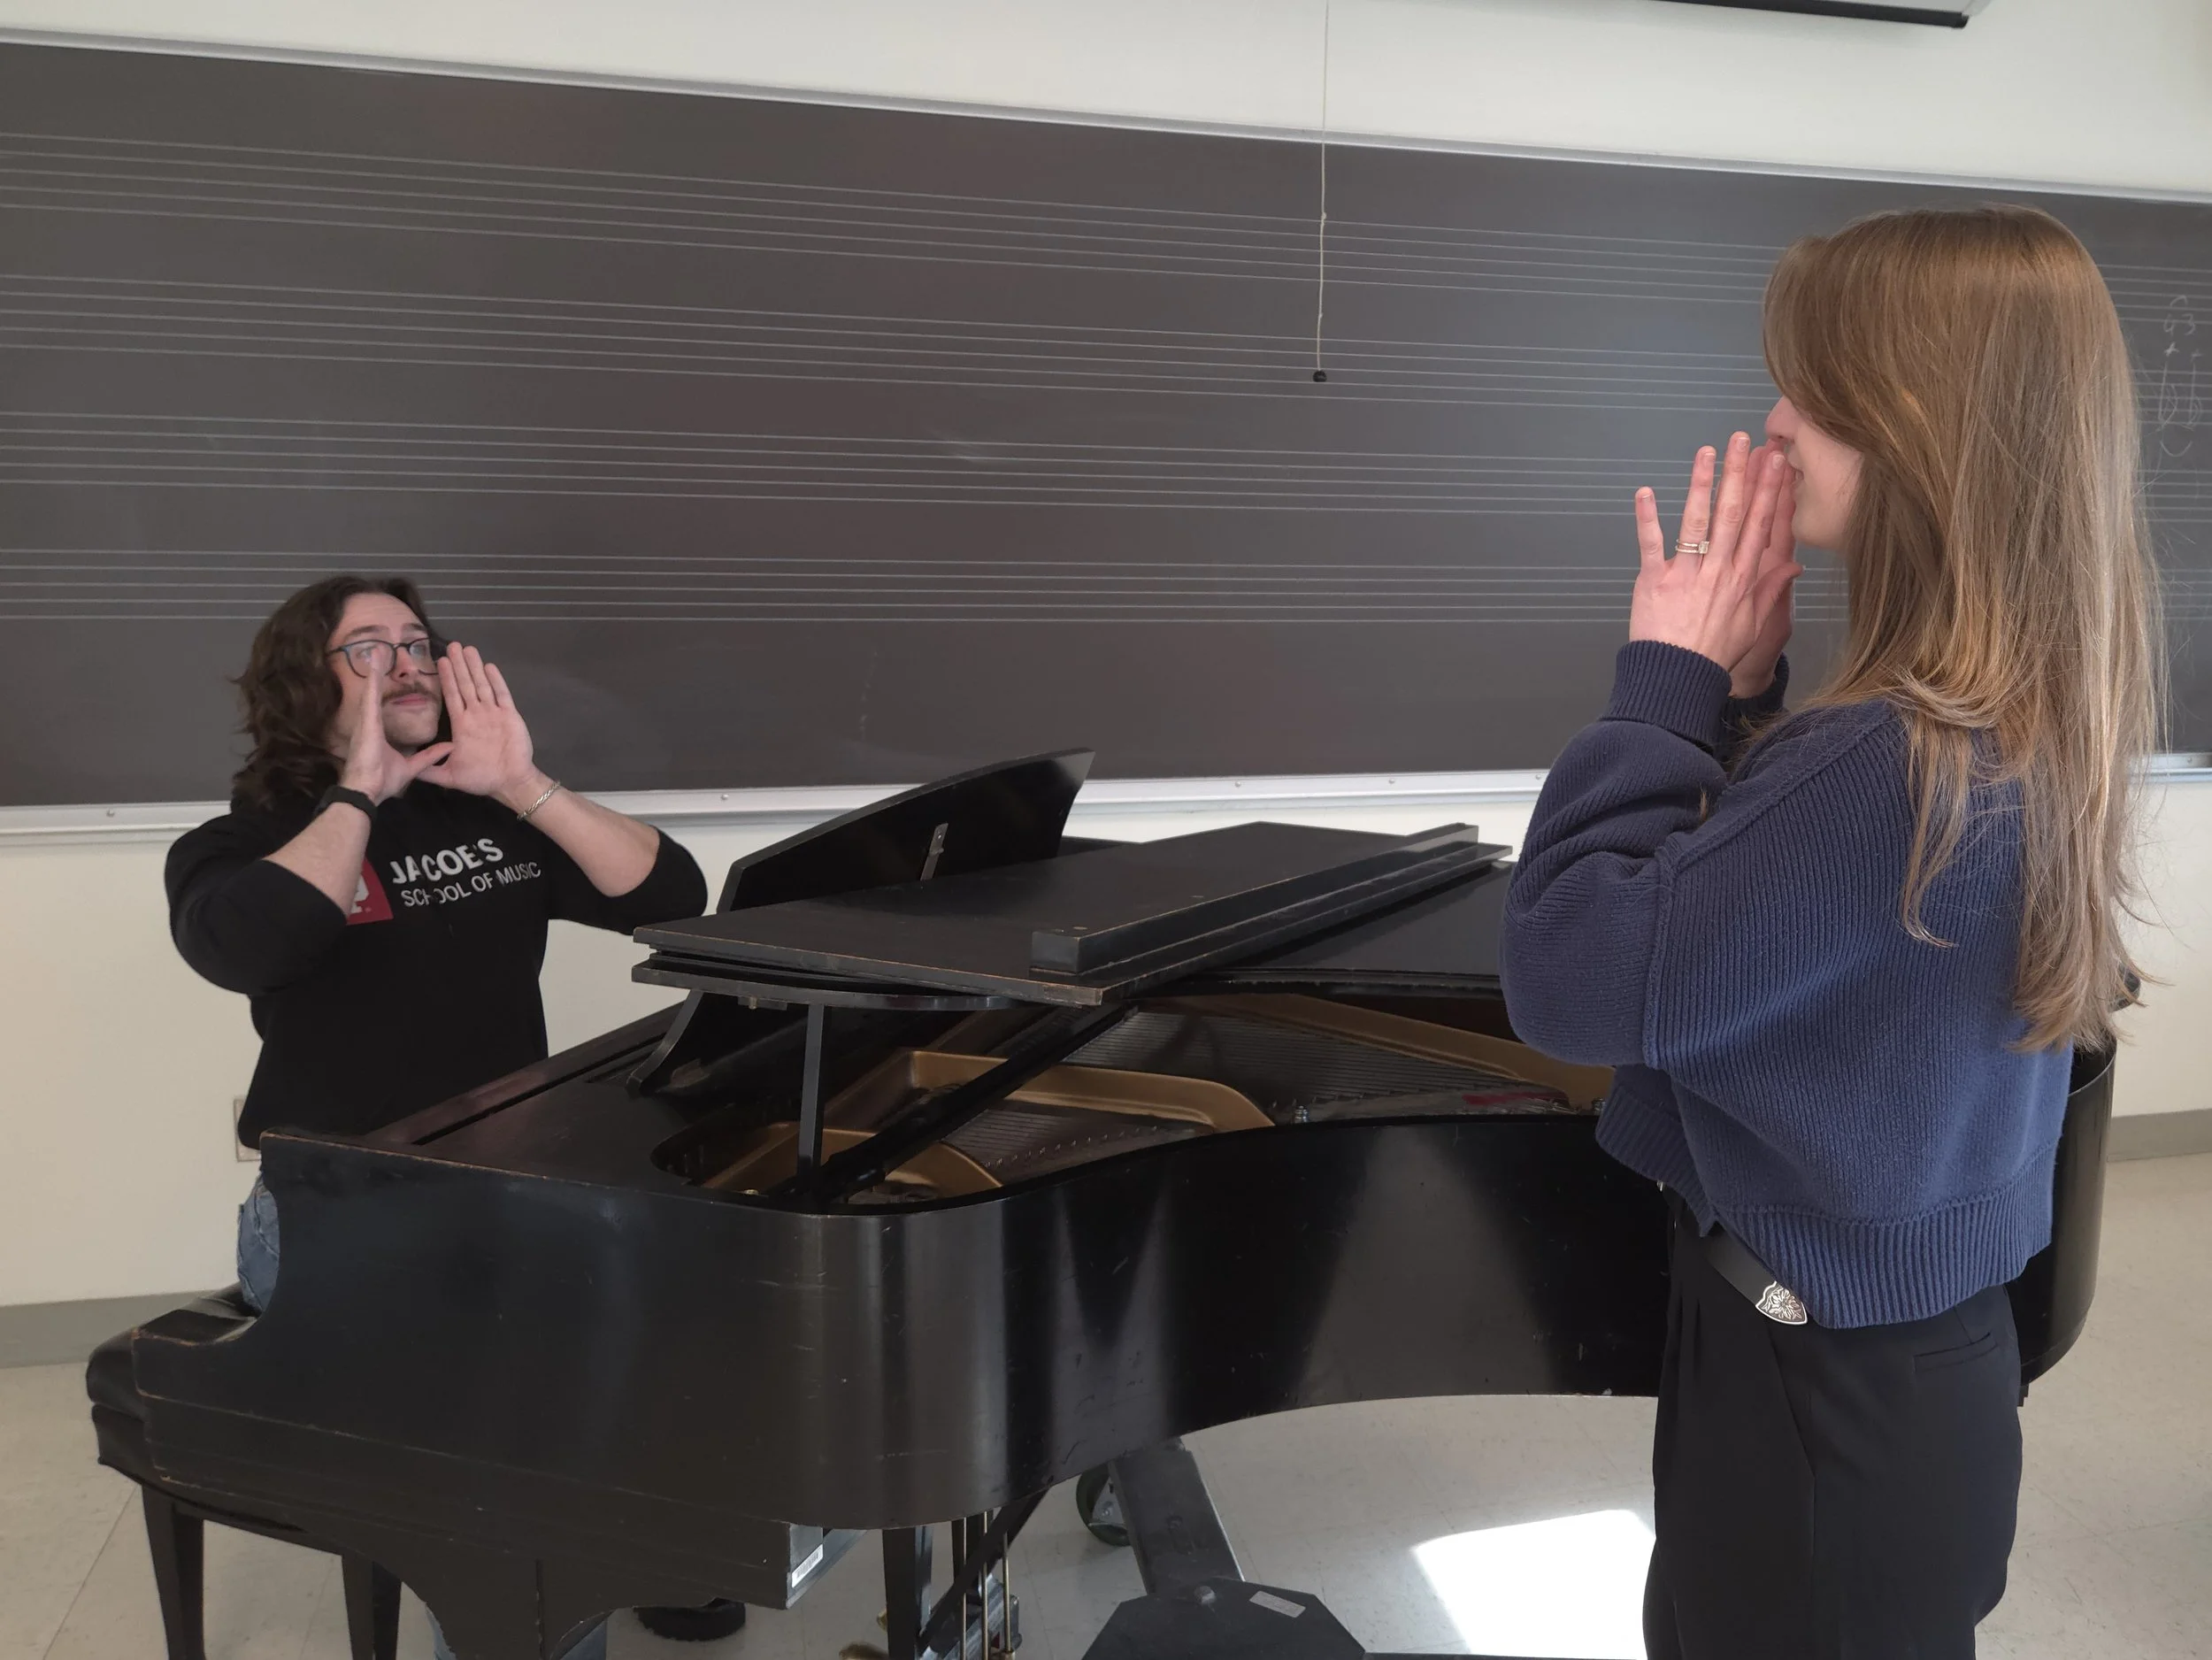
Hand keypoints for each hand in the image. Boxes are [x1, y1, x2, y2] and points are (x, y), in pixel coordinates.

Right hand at [337, 655, 451, 803]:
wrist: (366, 790)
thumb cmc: (383, 781)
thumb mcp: (413, 766)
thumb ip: (430, 755)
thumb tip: (449, 746)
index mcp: (385, 730)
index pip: (394, 704)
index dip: (398, 689)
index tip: (403, 674)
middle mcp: (374, 720)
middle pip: (382, 691)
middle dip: (385, 672)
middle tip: (386, 651)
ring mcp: (368, 718)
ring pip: (375, 687)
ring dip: (377, 668)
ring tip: (380, 648)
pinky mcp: (366, 718)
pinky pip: (371, 693)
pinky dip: (373, 676)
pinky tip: (375, 659)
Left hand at [421, 644, 541, 804]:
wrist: (509, 783)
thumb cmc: (482, 779)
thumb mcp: (449, 776)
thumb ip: (430, 770)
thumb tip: (409, 770)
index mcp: (462, 725)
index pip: (452, 696)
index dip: (446, 679)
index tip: (439, 661)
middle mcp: (476, 715)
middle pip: (465, 685)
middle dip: (459, 665)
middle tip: (452, 646)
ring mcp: (493, 714)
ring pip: (482, 685)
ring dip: (474, 667)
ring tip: (468, 648)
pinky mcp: (509, 716)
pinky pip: (502, 695)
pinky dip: (496, 681)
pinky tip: (489, 666)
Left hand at [1629, 433, 1801, 676]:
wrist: (1679, 678)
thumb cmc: (1714, 653)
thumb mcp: (1754, 624)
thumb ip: (1772, 589)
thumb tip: (1794, 565)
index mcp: (1743, 578)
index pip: (1760, 525)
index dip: (1769, 491)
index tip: (1776, 462)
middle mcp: (1718, 570)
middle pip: (1732, 514)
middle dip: (1740, 474)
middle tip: (1744, 441)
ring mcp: (1686, 574)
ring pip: (1697, 521)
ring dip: (1701, 484)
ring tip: (1706, 452)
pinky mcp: (1654, 582)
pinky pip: (1650, 544)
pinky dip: (1647, 518)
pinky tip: (1645, 492)